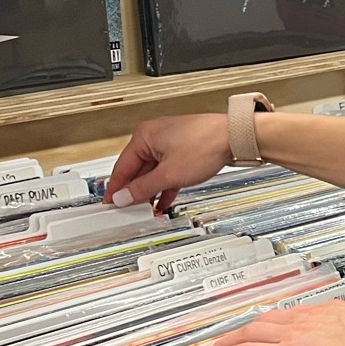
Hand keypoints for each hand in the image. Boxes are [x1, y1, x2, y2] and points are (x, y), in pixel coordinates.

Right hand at [106, 113, 229, 213]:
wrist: (234, 138)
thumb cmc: (205, 144)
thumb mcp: (169, 174)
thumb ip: (144, 188)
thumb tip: (125, 196)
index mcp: (144, 136)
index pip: (121, 167)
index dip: (116, 188)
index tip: (110, 203)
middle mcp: (153, 136)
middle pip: (136, 170)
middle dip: (134, 191)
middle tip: (129, 209)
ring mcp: (168, 142)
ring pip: (152, 172)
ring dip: (150, 190)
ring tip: (146, 208)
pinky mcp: (182, 150)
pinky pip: (166, 170)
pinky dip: (164, 185)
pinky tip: (163, 200)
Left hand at [195, 299, 344, 345]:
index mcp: (330, 312)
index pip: (293, 316)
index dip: (275, 323)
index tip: (267, 328)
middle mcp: (308, 319)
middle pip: (265, 321)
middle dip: (243, 330)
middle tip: (226, 337)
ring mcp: (295, 336)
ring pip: (250, 334)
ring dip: (227, 341)